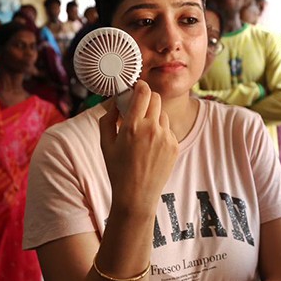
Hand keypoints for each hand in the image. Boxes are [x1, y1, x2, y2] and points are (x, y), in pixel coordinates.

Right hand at [98, 80, 178, 214]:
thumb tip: (116, 102)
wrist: (136, 195)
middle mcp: (151, 129)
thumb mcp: (105, 143)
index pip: (143, 92)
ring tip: (143, 135)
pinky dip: (160, 133)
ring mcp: (166, 137)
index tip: (137, 86)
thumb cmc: (117, 170)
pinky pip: (168, 130)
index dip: (140, 85)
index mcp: (132, 126)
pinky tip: (151, 148)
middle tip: (139, 107)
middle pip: (156, 98)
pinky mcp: (174, 146)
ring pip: (163, 115)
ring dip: (154, 117)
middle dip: (147, 99)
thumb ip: (108, 118)